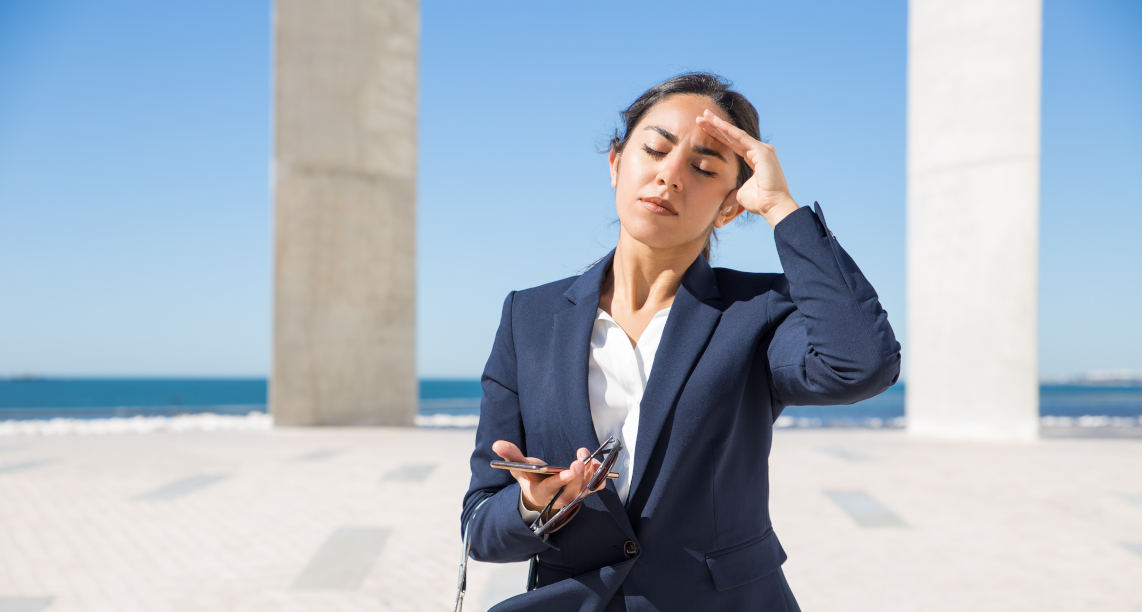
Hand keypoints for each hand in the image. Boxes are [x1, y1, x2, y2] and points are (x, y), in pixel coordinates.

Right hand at [492, 440, 605, 516]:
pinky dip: (599, 475)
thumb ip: (510, 456)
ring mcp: (574, 495)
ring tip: (587, 455)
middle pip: (572, 489)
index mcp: (541, 492)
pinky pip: (596, 485)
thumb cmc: (531, 476)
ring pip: (586, 487)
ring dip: (590, 472)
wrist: (543, 492)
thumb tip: (496, 444)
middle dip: (578, 474)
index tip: (569, 469)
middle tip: (580, 460)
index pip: (553, 487)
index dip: (562, 479)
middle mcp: (560, 497)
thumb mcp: (518, 467)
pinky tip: (596, 461)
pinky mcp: (585, 490)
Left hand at [695, 108, 799, 226]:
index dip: (718, 136)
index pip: (733, 144)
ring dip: (718, 124)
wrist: (773, 207)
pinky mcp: (762, 151)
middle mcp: (759, 151)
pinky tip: (715, 123)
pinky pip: (740, 138)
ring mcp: (762, 150)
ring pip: (735, 134)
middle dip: (716, 126)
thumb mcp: (740, 195)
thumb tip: (723, 202)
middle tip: (700, 117)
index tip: (704, 129)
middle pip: (732, 136)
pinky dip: (727, 130)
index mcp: (755, 159)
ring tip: (704, 116)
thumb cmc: (760, 203)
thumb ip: (732, 194)